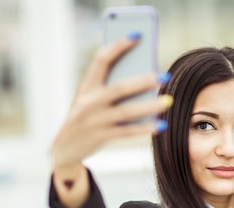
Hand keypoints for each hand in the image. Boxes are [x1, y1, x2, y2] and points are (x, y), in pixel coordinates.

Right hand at [50, 34, 172, 207]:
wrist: (65, 147)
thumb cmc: (86, 117)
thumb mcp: (91, 99)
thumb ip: (110, 87)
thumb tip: (146, 80)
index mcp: (87, 86)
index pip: (101, 60)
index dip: (118, 46)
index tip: (137, 35)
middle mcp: (89, 101)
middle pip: (119, 87)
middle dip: (143, 81)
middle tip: (164, 76)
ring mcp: (94, 120)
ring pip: (126, 111)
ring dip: (149, 106)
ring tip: (168, 101)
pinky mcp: (100, 137)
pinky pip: (126, 132)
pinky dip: (144, 128)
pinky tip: (161, 125)